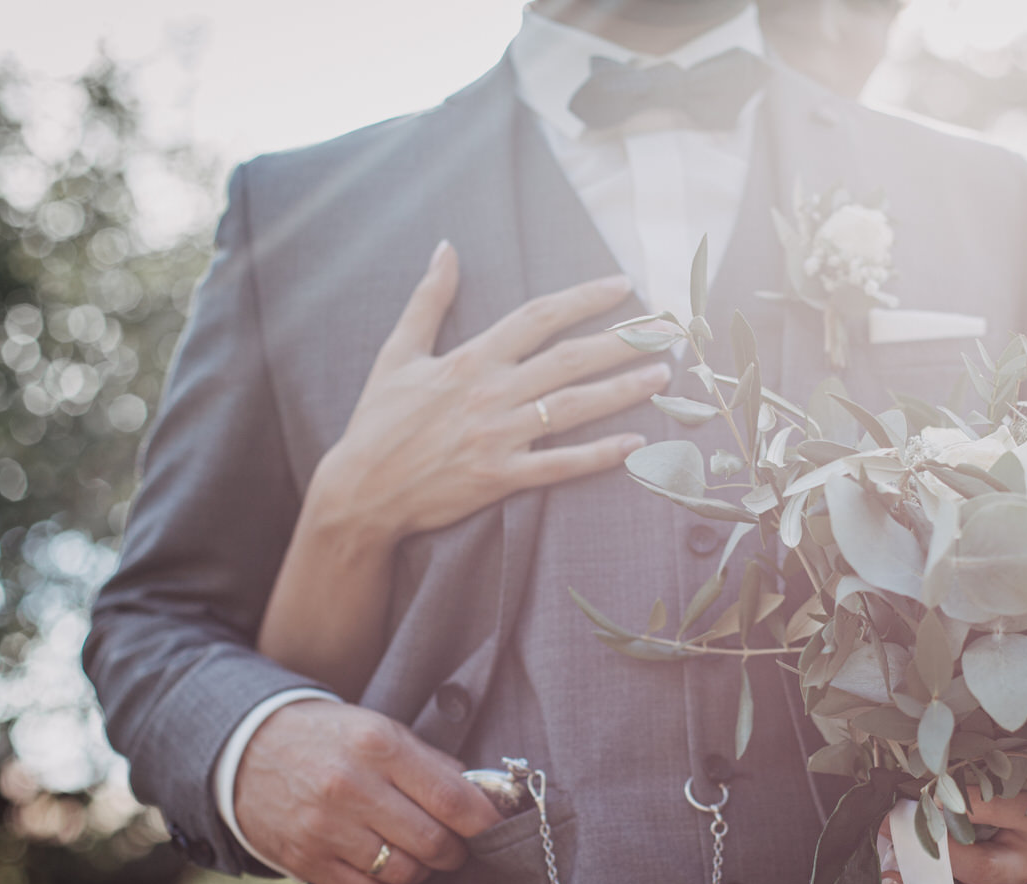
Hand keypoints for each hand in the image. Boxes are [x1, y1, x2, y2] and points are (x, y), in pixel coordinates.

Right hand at [232, 697, 502, 883]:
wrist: (246, 749)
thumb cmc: (328, 738)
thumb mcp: (379, 728)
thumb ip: (430, 761)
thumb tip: (479, 795)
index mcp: (378, 746)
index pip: (453, 798)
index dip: (485, 822)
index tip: (494, 827)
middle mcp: (352, 787)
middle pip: (433, 842)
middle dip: (455, 851)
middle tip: (454, 846)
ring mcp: (325, 827)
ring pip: (404, 873)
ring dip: (422, 871)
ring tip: (417, 855)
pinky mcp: (305, 859)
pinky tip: (388, 871)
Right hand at [311, 239, 671, 545]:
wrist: (360, 491)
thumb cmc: (377, 422)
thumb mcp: (397, 353)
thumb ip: (427, 300)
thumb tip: (445, 248)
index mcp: (469, 360)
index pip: (537, 317)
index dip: (583, 298)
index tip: (622, 285)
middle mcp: (489, 394)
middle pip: (568, 359)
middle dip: (622, 341)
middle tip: (667, 330)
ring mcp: (497, 437)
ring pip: (572, 408)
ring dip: (621, 390)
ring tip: (663, 376)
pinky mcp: (500, 477)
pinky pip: (559, 466)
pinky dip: (598, 456)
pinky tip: (636, 444)